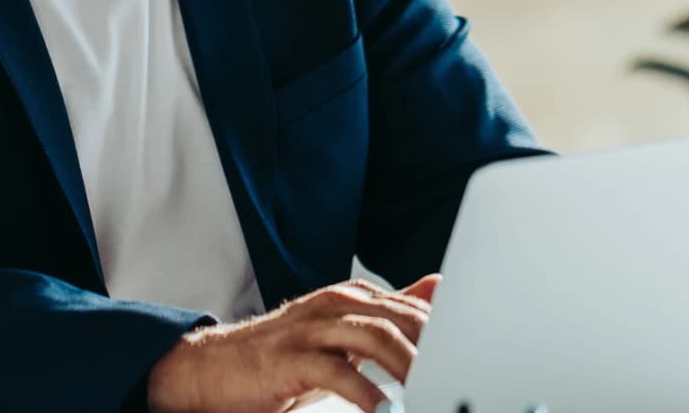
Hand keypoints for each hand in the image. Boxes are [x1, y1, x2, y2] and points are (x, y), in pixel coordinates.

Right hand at [146, 274, 440, 412]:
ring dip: (409, 366)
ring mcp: (313, 327)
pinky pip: (335, 371)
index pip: (414, 308)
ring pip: (375, 336)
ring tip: (431, 391)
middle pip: (400, 318)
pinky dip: (364, 391)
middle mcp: (337, 303)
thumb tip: (438, 288)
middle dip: (435, 347)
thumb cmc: (283, 354)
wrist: (213, 367)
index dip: (447, 332)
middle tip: (461, 376)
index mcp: (353, 297)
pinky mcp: (291, 357)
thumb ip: (389, 310)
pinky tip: (381, 409)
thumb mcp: (340, 329)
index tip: (474, 357)